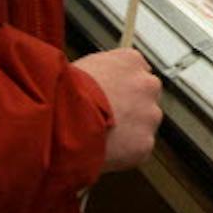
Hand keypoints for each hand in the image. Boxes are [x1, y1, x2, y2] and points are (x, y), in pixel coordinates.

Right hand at [74, 49, 162, 172]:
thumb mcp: (84, 67)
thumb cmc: (65, 93)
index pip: (138, 70)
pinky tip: (105, 148)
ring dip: (130, 128)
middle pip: (146, 96)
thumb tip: (104, 81)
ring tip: (103, 134)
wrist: (63, 120)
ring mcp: (150, 114)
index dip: (122, 86)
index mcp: (131, 61)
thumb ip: (104, 71)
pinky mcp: (145, 142)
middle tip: (109, 117)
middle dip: (131, 106)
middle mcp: (147, 84)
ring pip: (145, 123)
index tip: (112, 95)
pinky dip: (125, 151)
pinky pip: (138, 147)